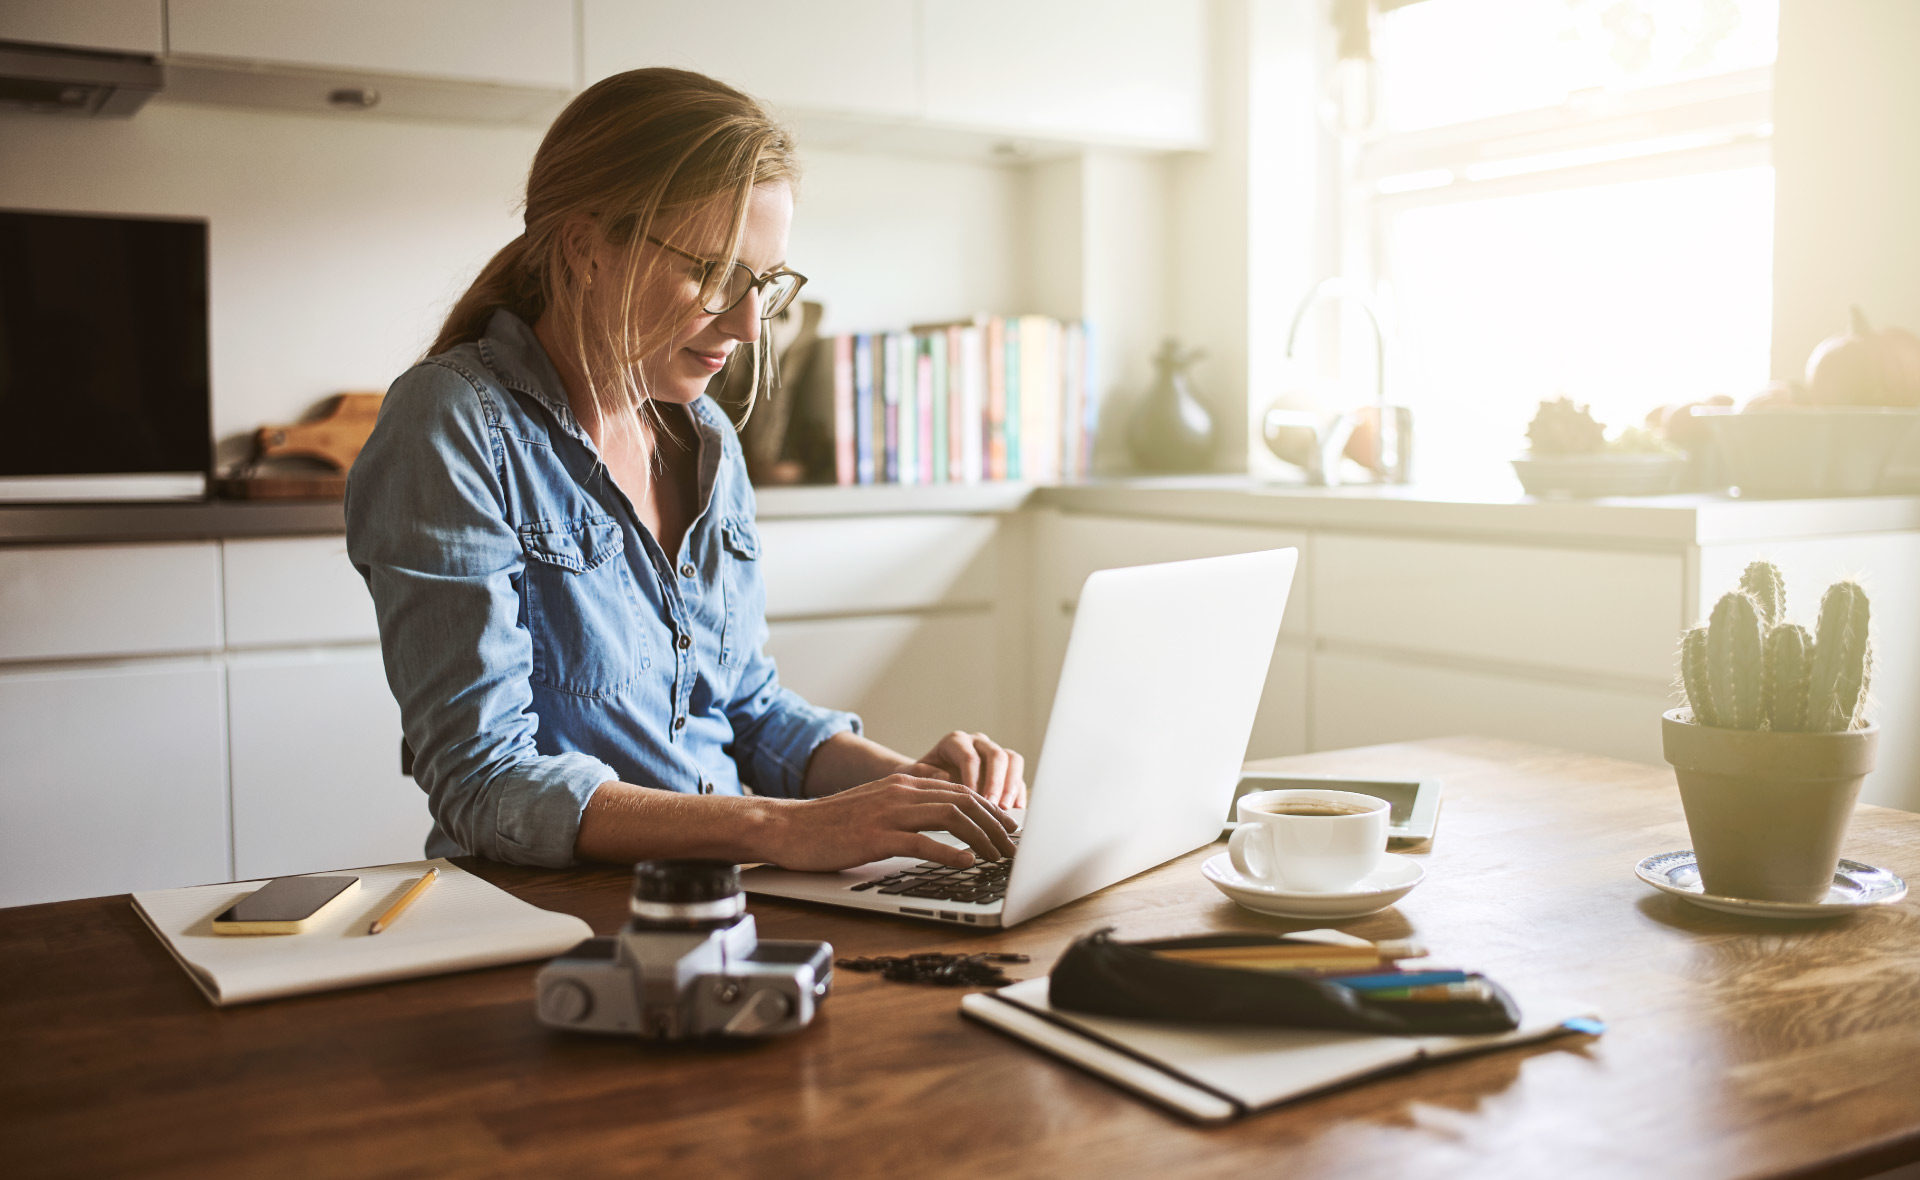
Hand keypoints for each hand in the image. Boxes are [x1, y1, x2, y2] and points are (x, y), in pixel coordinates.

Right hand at [763, 774, 1019, 871]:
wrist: (788, 826)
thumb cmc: (830, 823)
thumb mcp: (875, 805)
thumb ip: (907, 804)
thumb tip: (941, 812)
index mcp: (903, 783)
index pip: (960, 790)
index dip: (990, 809)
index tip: (1009, 828)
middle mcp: (901, 792)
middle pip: (964, 801)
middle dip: (995, 824)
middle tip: (1014, 846)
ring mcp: (888, 813)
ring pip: (950, 818)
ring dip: (982, 838)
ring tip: (999, 857)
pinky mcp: (875, 836)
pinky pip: (921, 842)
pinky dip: (949, 852)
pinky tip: (966, 863)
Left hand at [904, 730, 1027, 809]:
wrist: (926, 783)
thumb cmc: (918, 780)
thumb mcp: (910, 776)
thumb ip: (920, 773)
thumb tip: (943, 775)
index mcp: (955, 742)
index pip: (969, 756)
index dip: (973, 778)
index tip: (972, 800)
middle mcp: (977, 744)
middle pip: (996, 755)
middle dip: (997, 782)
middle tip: (993, 805)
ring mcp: (992, 755)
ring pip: (1012, 761)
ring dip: (1011, 785)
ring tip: (1006, 809)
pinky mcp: (1004, 771)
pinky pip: (1017, 777)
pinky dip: (1018, 794)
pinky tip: (1016, 812)